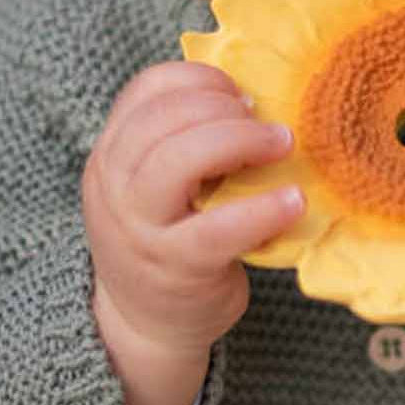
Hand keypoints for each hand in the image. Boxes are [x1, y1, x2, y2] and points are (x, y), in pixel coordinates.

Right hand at [83, 60, 303, 404]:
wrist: (145, 325)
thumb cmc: (167, 239)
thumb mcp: (154, 185)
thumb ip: (182, 140)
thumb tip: (252, 95)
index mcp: (111, 154)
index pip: (144, 90)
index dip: (198, 79)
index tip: (239, 93)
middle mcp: (114, 186)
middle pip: (160, 118)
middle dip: (222, 106)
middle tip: (266, 121)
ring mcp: (140, 229)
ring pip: (177, 161)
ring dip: (240, 140)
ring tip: (282, 144)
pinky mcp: (176, 267)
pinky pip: (219, 228)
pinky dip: (263, 209)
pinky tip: (293, 201)